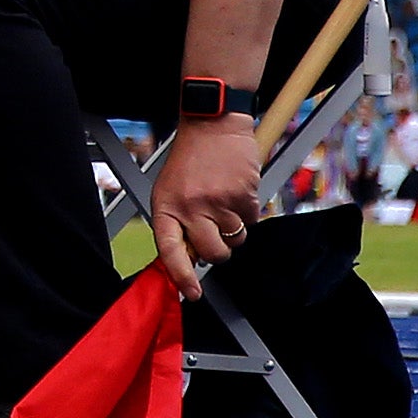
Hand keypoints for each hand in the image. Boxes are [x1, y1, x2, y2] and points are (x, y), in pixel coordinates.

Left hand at [149, 115, 261, 296]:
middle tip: (216, 230)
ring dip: (235, 228)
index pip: (169, 250)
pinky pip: (252, 221)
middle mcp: (190, 207)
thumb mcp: (171, 190)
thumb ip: (179, 222)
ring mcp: (218, 202)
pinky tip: (236, 190)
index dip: (181, 276)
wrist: (212, 125)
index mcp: (166, 206)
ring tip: (224, 200)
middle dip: (219, 250)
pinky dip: (248, 212)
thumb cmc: (190, 159)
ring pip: (236, 240)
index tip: (192, 293)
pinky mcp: (243, 197)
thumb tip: (192, 258)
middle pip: (213, 254)